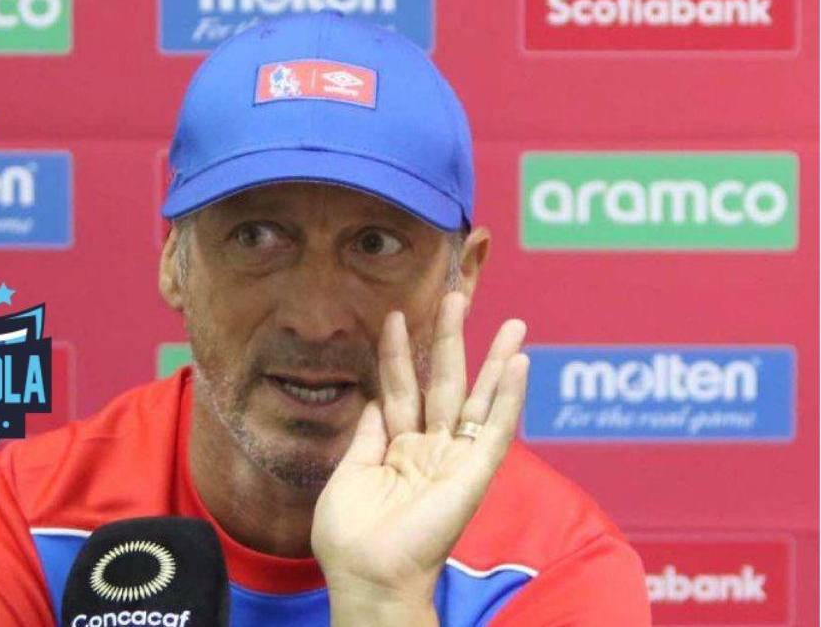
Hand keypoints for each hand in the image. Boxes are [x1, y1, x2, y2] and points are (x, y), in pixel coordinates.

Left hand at [311, 292, 529, 624]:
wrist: (367, 575)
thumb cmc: (351, 536)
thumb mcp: (350, 472)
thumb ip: (367, 433)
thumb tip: (373, 396)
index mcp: (397, 449)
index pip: (400, 388)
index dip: (396, 352)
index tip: (394, 315)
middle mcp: (429, 448)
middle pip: (443, 382)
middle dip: (448, 339)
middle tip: (455, 295)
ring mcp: (454, 459)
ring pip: (477, 399)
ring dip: (493, 359)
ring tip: (510, 321)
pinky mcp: (474, 474)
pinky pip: (496, 430)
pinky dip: (509, 397)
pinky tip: (520, 364)